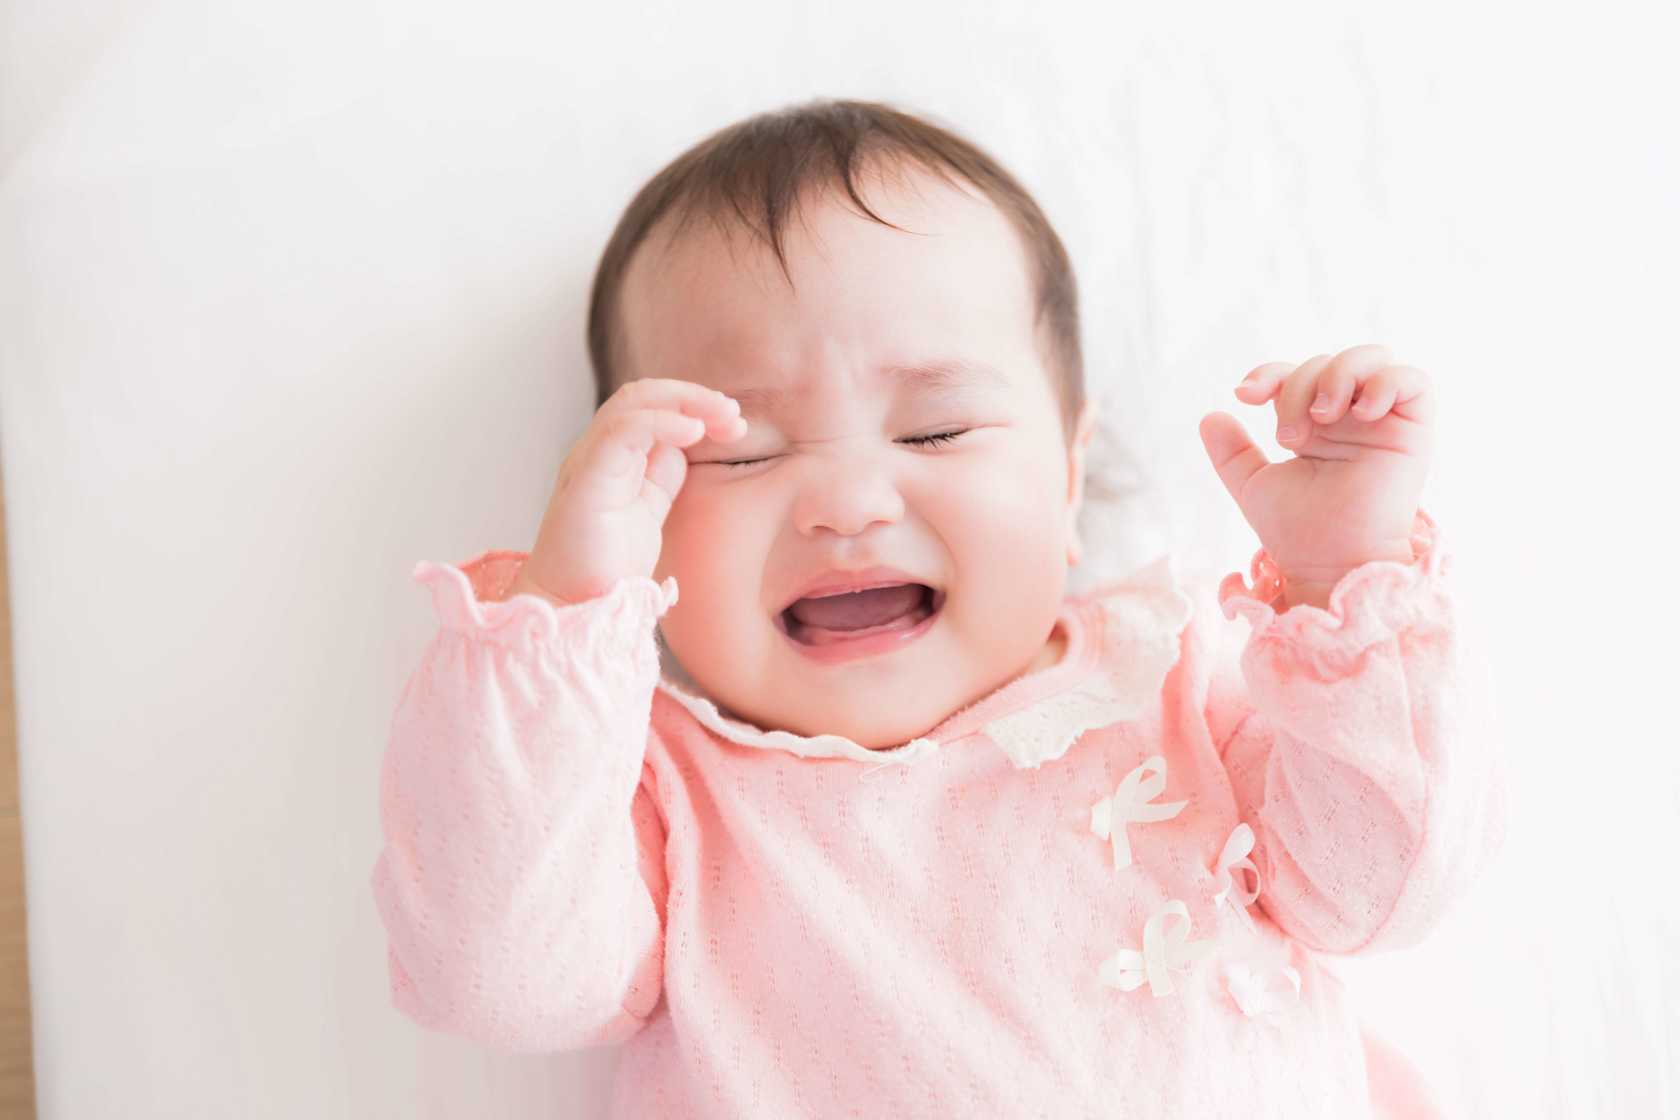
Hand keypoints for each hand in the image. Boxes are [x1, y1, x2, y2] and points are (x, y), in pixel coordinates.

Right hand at [508, 378, 746, 604]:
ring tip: (722, 416)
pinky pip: (622, 430)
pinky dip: (661, 422)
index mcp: (615, 458)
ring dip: (685, 401)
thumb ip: (662, 478)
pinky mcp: (586, 478)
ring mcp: (589, 461)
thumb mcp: (648, 513)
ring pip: (633, 402)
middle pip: (645, 395)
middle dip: (696, 397)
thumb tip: (685, 448)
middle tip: (734, 416)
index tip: (735, 426)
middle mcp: (598, 451)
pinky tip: (693, 431)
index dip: (696, 407)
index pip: (654, 408)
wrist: (572, 608)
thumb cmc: (605, 569)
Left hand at [1197, 343, 1434, 605]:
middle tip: (1290, 437)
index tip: (1245, 395)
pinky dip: (1386, 382)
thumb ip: (1232, 451)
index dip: (1270, 372)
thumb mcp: (1253, 483)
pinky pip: (1415, 380)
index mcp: (1318, 424)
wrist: (1327, 561)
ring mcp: (1385, 422)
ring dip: (1338, 375)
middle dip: (1299, 387)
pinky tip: (1361, 413)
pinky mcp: (1415, 432)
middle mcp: (1352, 418)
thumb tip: (1209, 415)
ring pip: (1373, 357)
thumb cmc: (1296, 530)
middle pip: (1328, 363)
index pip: (1298, 372)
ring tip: (1321, 418)